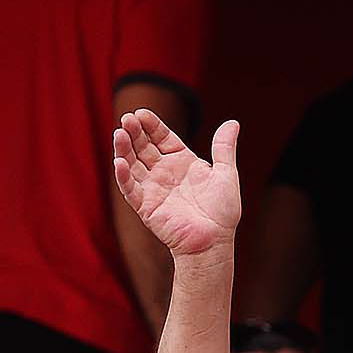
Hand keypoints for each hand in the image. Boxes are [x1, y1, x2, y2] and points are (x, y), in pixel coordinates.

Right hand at [113, 111, 241, 256]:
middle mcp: (165, 172)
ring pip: (132, 163)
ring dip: (124, 149)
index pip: (163, 138)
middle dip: (134, 133)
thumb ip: (224, 148)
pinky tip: (119, 161)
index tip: (142, 113)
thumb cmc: (222, 210)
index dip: (152, 126)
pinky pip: (129, 187)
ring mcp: (153, 187)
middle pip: (144, 147)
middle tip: (127, 119)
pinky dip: (123, 175)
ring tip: (119, 133)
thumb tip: (233, 122)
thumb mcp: (226, 173)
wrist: (214, 240)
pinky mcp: (144, 205)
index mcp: (183, 162)